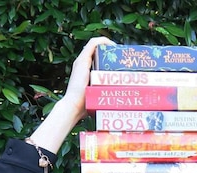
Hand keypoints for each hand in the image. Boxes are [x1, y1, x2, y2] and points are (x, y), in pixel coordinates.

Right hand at [29, 36, 115, 153]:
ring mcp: (81, 61)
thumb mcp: (96, 97)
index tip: (120, 61)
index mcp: (85, 71)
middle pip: (97, 51)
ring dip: (109, 45)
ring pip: (96, 45)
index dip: (108, 56)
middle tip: (123, 56)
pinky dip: (104, 41)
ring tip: (120, 50)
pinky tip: (114, 45)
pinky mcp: (83, 59)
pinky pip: (93, 43)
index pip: (96, 58)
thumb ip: (103, 95)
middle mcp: (82, 64)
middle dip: (111, 51)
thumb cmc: (84, 105)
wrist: (73, 106)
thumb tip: (119, 105)